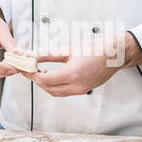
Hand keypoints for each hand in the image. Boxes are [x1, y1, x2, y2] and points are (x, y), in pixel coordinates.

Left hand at [23, 33, 141, 96]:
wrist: (116, 54)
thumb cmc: (96, 49)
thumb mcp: (69, 50)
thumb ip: (48, 55)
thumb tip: (32, 56)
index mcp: (72, 74)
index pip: (45, 79)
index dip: (32, 74)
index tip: (25, 67)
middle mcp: (77, 86)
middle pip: (48, 88)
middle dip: (36, 80)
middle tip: (28, 69)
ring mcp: (81, 90)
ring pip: (55, 92)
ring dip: (44, 84)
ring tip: (38, 72)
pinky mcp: (84, 90)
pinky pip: (64, 92)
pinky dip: (54, 86)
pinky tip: (51, 76)